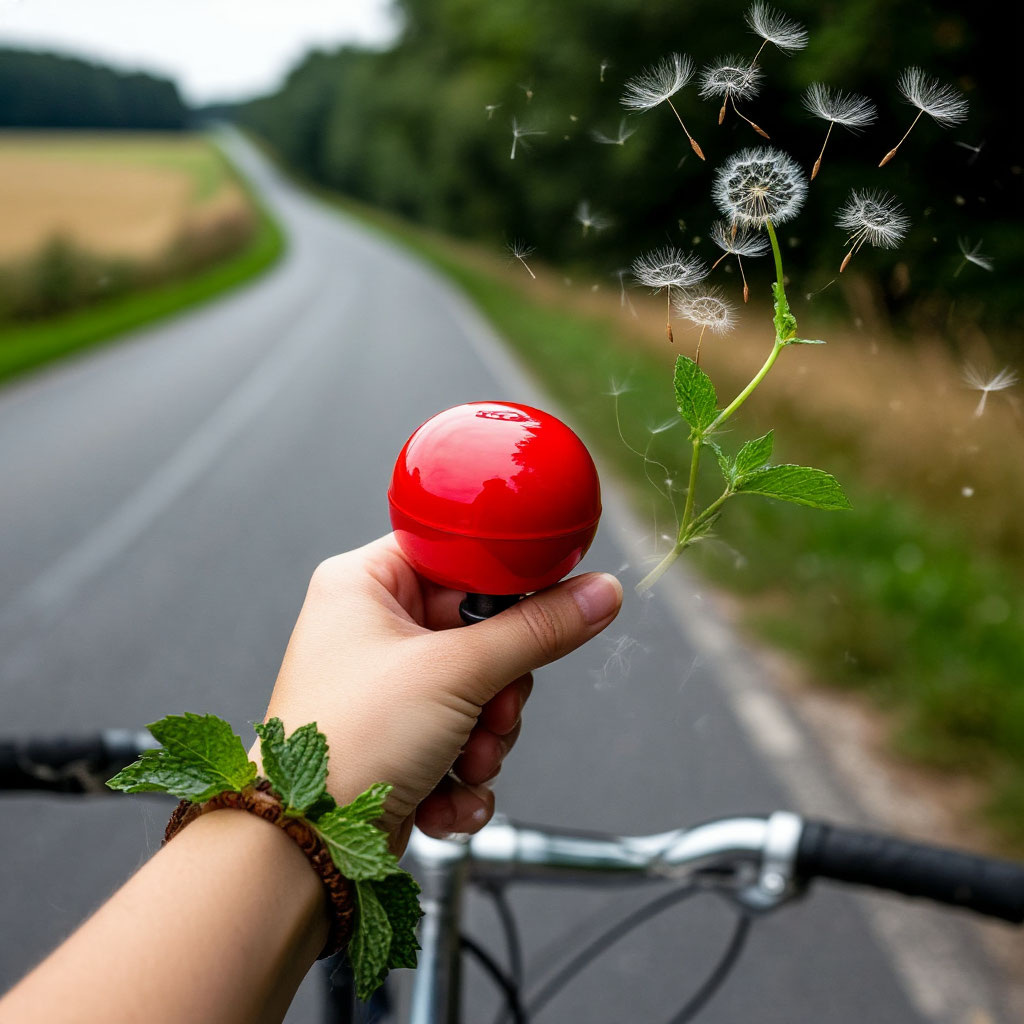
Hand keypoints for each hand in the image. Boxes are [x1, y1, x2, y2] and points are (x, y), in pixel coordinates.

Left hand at [257, 534, 621, 852]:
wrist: (305, 848)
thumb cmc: (349, 741)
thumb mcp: (457, 672)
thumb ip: (537, 630)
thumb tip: (599, 594)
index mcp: (364, 584)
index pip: (456, 555)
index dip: (503, 584)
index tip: (541, 607)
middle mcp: (371, 630)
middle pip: (479, 632)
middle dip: (500, 688)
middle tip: (493, 709)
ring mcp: (386, 688)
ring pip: (480, 692)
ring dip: (489, 738)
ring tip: (466, 762)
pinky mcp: (398, 740)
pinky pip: (461, 739)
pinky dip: (465, 773)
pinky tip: (448, 796)